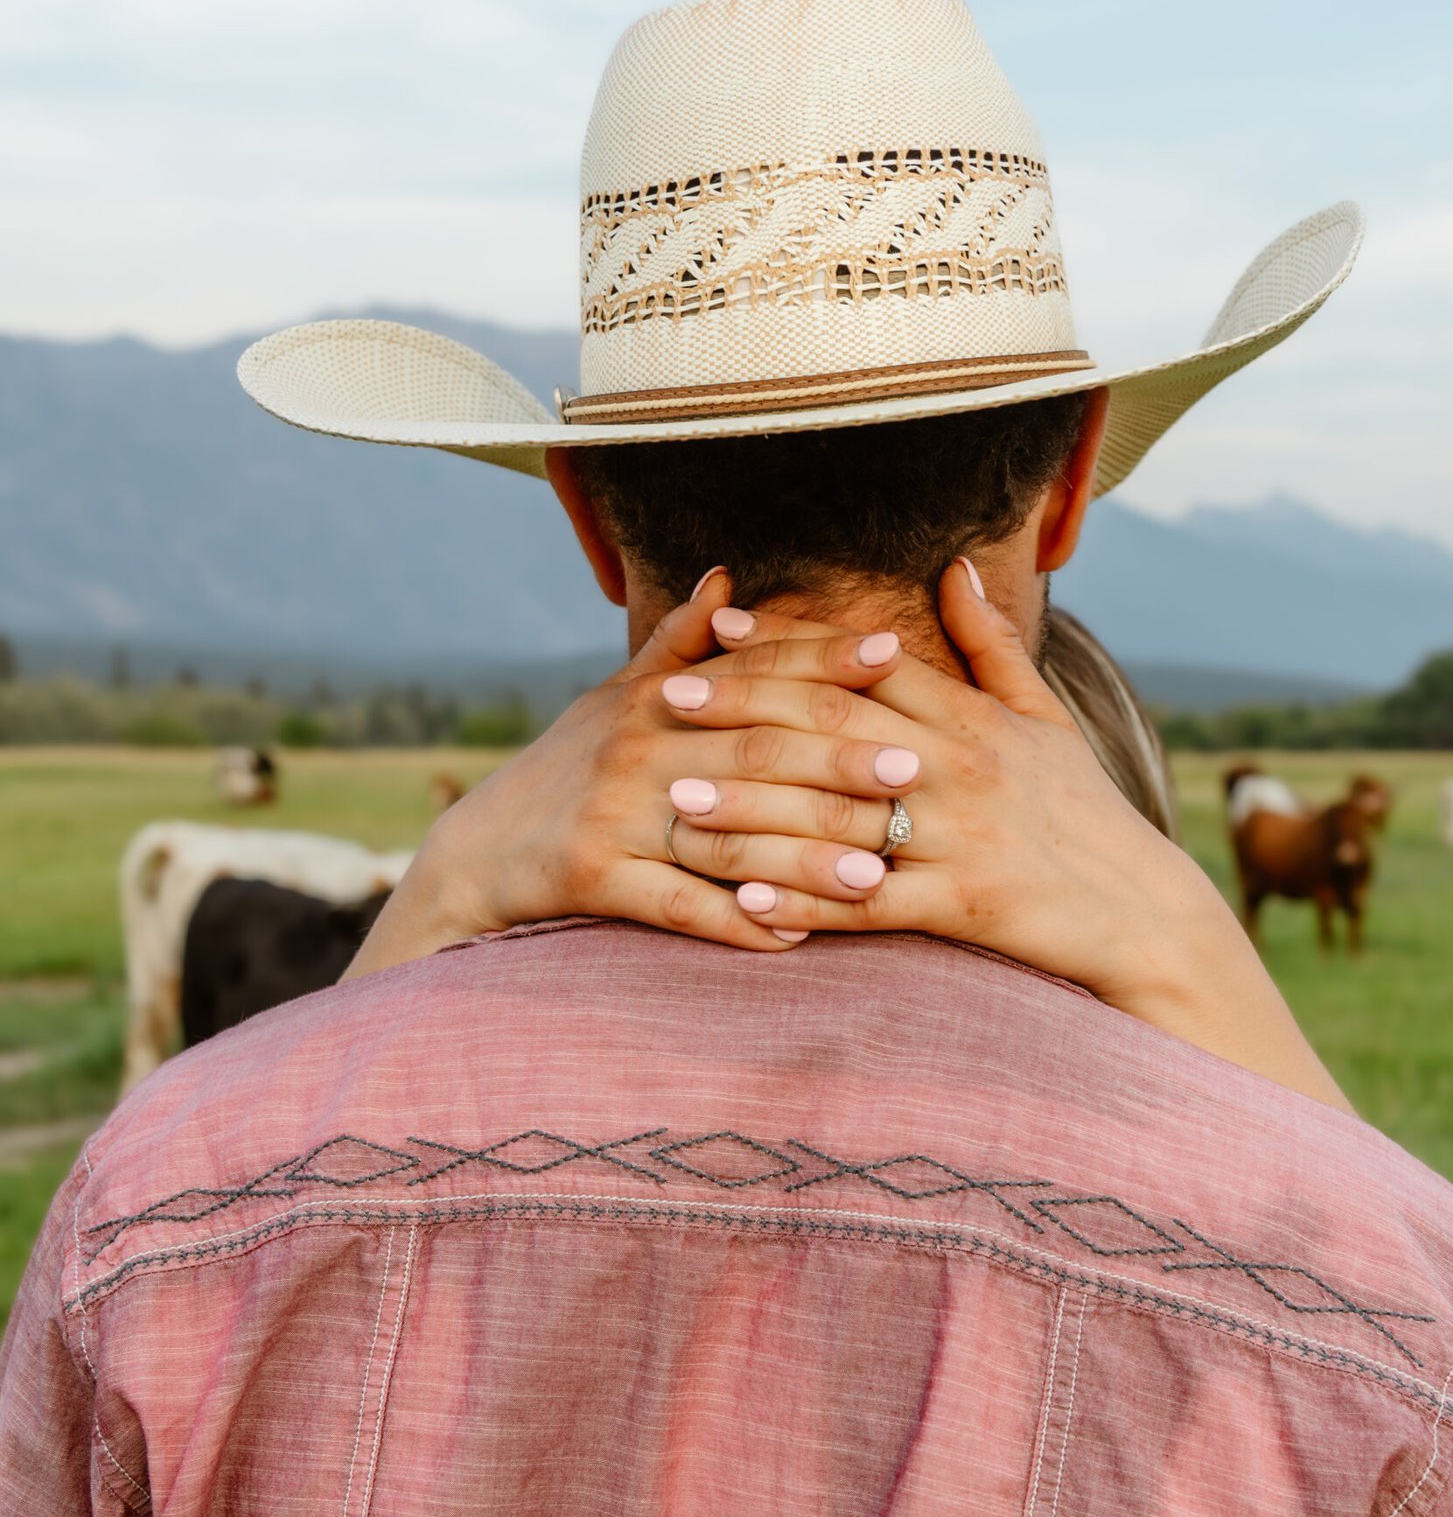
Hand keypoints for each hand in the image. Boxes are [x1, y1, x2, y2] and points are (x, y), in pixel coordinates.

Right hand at [344, 571, 918, 976]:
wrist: (476, 853)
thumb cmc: (566, 771)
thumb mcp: (613, 700)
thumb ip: (679, 648)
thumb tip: (724, 577)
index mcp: (654, 700)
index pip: (752, 672)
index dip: (821, 658)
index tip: (893, 652)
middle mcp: (636, 747)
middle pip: (754, 750)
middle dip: (836, 759)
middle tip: (912, 770)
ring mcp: (614, 814)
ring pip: (726, 833)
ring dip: (803, 857)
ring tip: (874, 873)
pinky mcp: (593, 878)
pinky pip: (677, 905)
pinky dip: (736, 924)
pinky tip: (794, 939)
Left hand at [662, 565, 1352, 1110]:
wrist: (1144, 912)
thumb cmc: (1085, 813)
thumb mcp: (1045, 718)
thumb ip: (991, 644)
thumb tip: (952, 566)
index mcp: (974, 717)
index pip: (866, 666)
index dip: (788, 646)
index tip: (719, 632)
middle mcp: (962, 766)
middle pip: (835, 726)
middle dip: (744, 711)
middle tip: (668, 704)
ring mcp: (962, 837)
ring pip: (838, 816)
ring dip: (751, 811)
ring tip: (678, 805)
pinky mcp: (964, 907)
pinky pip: (870, 904)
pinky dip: (806, 901)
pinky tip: (745, 901)